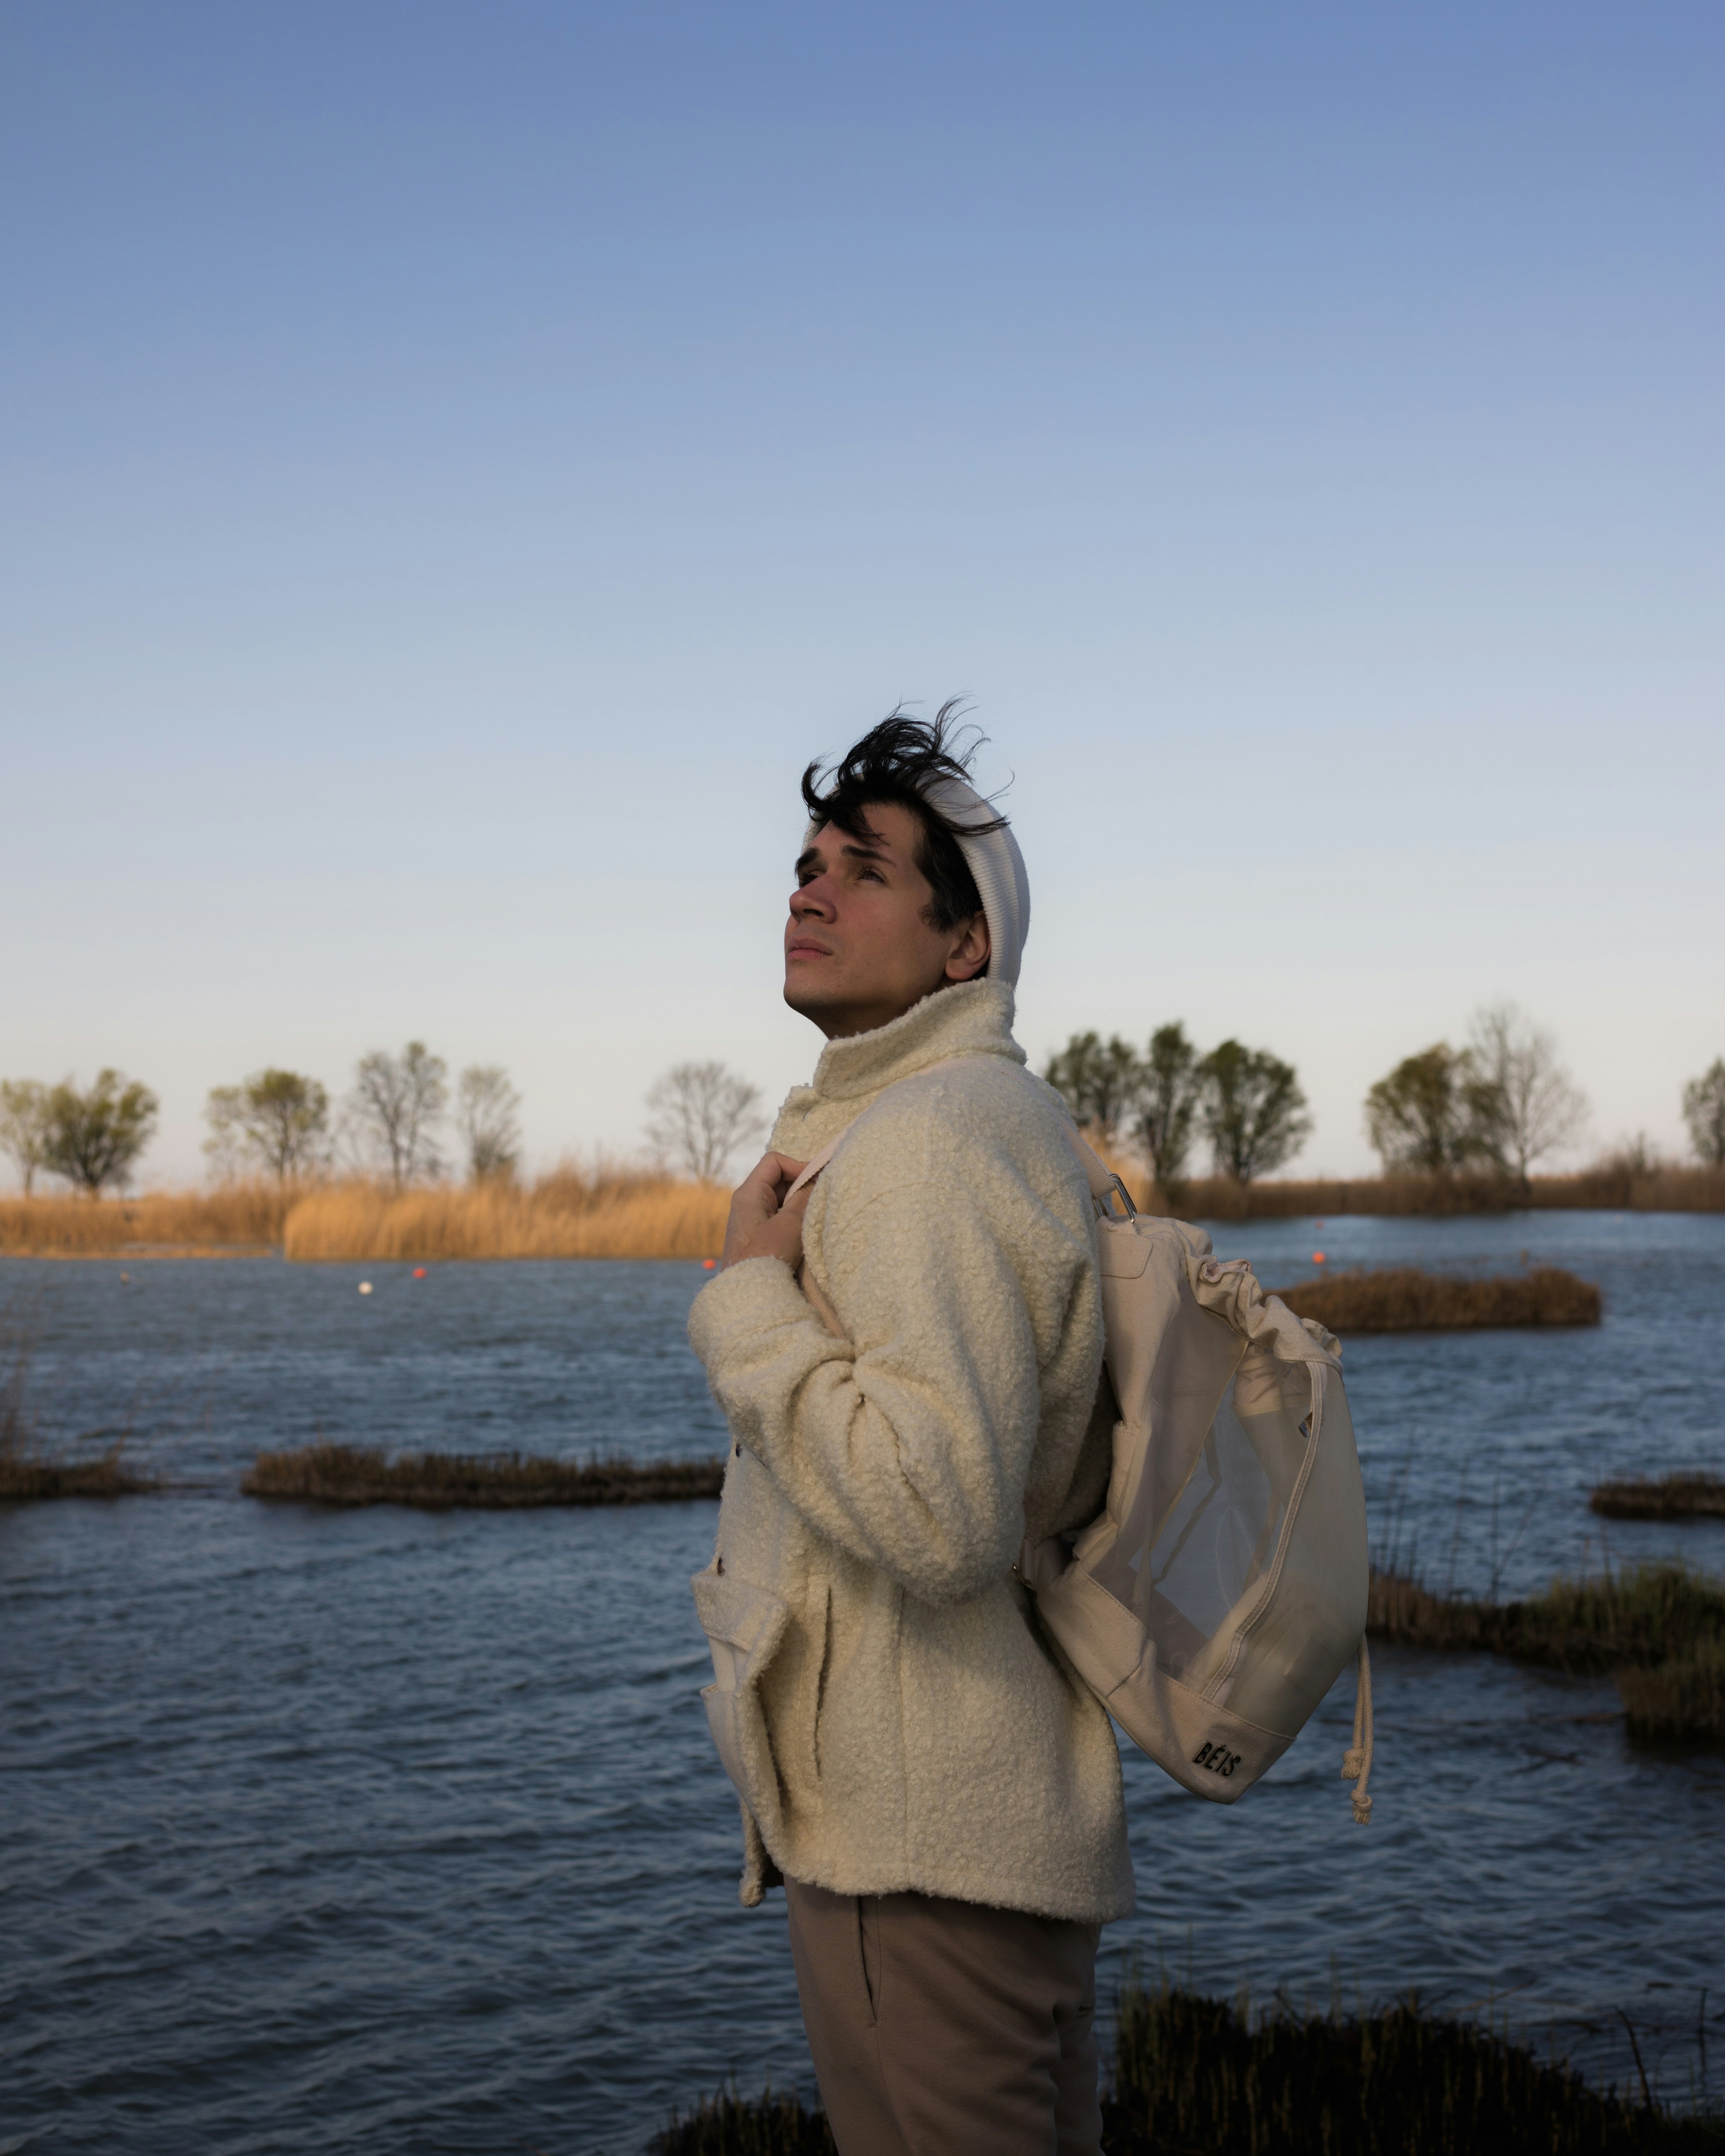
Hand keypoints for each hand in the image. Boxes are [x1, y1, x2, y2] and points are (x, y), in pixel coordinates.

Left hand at [721, 1152, 812, 1272]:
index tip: (818, 1180)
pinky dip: (791, 1217)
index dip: (798, 1165)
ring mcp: (750, 1217)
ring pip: (779, 1198)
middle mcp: (746, 1201)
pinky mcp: (755, 1233)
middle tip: (819, 1199)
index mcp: (748, 1193)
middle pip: (777, 1178)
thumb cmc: (766, 1256)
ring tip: (811, 1217)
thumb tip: (817, 1179)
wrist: (747, 1293)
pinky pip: (776, 1215)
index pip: (774, 1162)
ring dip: (798, 1203)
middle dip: (800, 1185)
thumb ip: (804, 1198)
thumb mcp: (791, 1224)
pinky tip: (802, 1230)